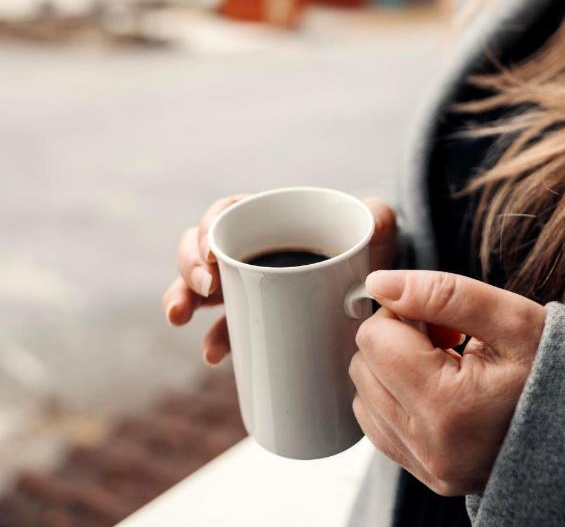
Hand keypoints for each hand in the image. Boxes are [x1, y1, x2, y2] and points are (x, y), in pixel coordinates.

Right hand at [162, 195, 399, 365]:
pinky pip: (220, 330)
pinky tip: (213, 355)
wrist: (375, 291)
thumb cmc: (366, 249)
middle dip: (188, 268)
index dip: (209, 228)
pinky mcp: (253, 323)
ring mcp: (246, 289)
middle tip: (204, 289)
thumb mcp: (373, 229)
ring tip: (181, 318)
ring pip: (198, 289)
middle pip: (200, 251)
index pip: (226, 214)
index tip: (214, 251)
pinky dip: (211, 340)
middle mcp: (248, 253)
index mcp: (268, 221)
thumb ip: (379, 215)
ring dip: (180, 300)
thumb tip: (376, 217)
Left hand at [349, 270, 545, 495]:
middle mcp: (431, 447)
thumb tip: (378, 284)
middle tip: (445, 338)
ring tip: (444, 364)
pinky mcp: (425, 473)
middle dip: (396, 340)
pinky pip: (378, 424)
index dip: (402, 313)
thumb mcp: (509, 317)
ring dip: (393, 369)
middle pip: (364, 366)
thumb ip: (441, 293)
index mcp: (450, 409)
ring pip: (364, 395)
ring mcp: (427, 467)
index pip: (375, 338)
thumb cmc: (550, 369)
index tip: (440, 318)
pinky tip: (436, 387)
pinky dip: (395, 398)